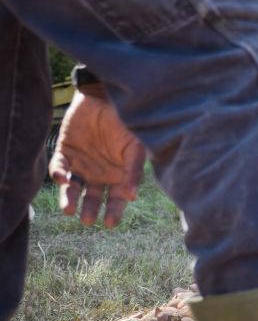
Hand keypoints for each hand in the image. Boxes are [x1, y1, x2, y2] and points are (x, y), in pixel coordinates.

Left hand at [49, 88, 145, 228]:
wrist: (107, 97)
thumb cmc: (127, 123)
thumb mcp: (136, 147)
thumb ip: (133, 170)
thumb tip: (132, 196)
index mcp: (119, 175)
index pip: (116, 200)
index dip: (114, 212)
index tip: (110, 223)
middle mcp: (99, 174)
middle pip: (93, 198)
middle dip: (89, 210)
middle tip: (87, 220)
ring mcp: (81, 164)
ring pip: (73, 188)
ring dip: (70, 199)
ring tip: (69, 210)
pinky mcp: (64, 151)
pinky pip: (59, 167)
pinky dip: (59, 174)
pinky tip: (62, 178)